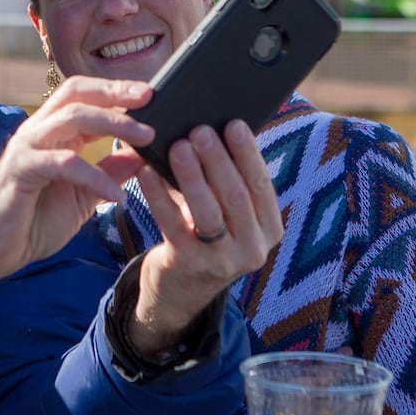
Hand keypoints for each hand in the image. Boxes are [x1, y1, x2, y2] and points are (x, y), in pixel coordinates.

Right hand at [0, 75, 154, 302]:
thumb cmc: (30, 223)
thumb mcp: (81, 197)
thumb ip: (107, 173)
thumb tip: (140, 156)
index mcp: (52, 135)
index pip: (84, 97)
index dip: (116, 92)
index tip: (150, 96)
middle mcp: (37, 132)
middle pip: (76, 94)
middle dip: (114, 92)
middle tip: (149, 99)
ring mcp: (26, 148)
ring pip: (71, 117)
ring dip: (112, 123)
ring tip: (144, 138)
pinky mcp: (20, 170)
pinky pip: (63, 162)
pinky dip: (94, 175)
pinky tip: (115, 195)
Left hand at [126, 119, 282, 355]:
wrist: (179, 291)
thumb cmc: (204, 236)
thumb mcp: (227, 216)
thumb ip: (226, 182)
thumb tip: (212, 130)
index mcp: (268, 229)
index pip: (261, 186)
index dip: (248, 154)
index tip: (234, 123)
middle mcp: (252, 248)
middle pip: (235, 196)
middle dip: (217, 159)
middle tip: (200, 130)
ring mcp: (222, 261)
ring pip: (207, 211)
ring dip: (191, 175)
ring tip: (177, 146)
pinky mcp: (188, 265)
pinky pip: (172, 224)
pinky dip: (158, 195)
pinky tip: (147, 172)